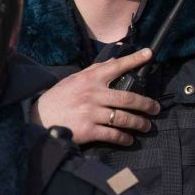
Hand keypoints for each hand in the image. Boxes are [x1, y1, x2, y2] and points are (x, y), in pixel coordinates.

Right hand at [30, 48, 159, 145]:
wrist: (38, 119)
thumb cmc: (58, 99)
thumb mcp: (74, 80)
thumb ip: (94, 71)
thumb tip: (115, 60)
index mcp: (90, 79)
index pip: (116, 66)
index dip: (134, 60)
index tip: (150, 54)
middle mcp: (93, 94)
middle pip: (128, 98)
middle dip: (146, 104)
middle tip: (156, 109)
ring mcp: (91, 113)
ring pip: (124, 118)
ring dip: (140, 123)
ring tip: (147, 126)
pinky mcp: (88, 130)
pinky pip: (113, 134)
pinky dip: (125, 138)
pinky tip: (130, 140)